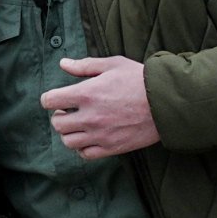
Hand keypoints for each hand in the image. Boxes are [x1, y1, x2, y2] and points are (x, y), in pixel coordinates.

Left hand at [42, 55, 159, 157]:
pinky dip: (82, 147)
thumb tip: (63, 64)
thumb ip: (85, 66)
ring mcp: (100, 134)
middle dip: (59, 116)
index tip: (56, 98)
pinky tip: (90, 137)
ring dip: (69, 133)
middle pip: (57, 123)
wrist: (166, 102)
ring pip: (68, 141)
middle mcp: (90, 116)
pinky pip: (85, 153)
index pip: (49, 101)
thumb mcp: (113, 65)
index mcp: (86, 93)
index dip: (49, 99)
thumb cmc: (140, 79)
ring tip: (79, 125)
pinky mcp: (111, 147)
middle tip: (68, 111)